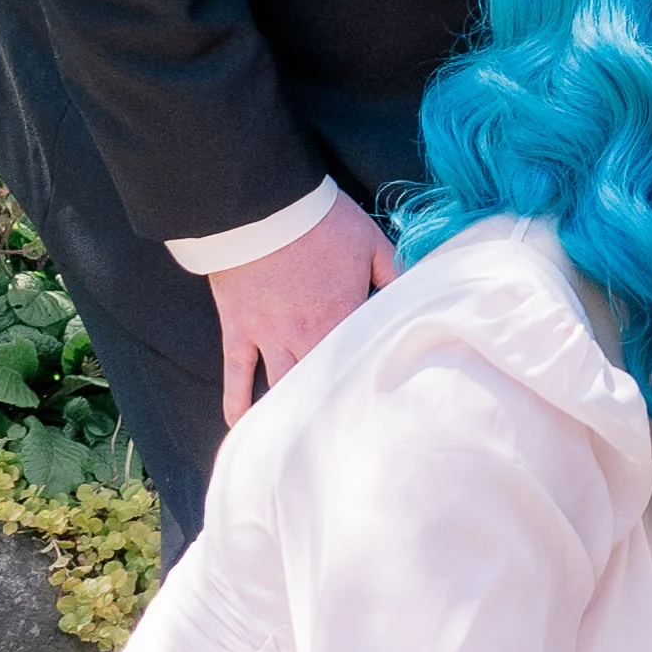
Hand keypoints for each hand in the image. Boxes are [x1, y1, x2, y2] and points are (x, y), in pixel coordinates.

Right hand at [212, 187, 393, 430]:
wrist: (263, 206)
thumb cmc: (321, 220)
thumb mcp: (371, 240)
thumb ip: (395, 272)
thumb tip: (415, 295)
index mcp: (344, 316)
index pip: (362, 359)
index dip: (371, 382)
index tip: (381, 413)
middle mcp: (307, 336)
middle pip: (321, 383)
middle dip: (331, 411)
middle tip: (340, 445)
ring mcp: (269, 337)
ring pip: (281, 386)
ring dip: (289, 413)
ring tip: (297, 443)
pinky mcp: (239, 330)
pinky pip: (236, 374)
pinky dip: (238, 402)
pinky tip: (243, 426)